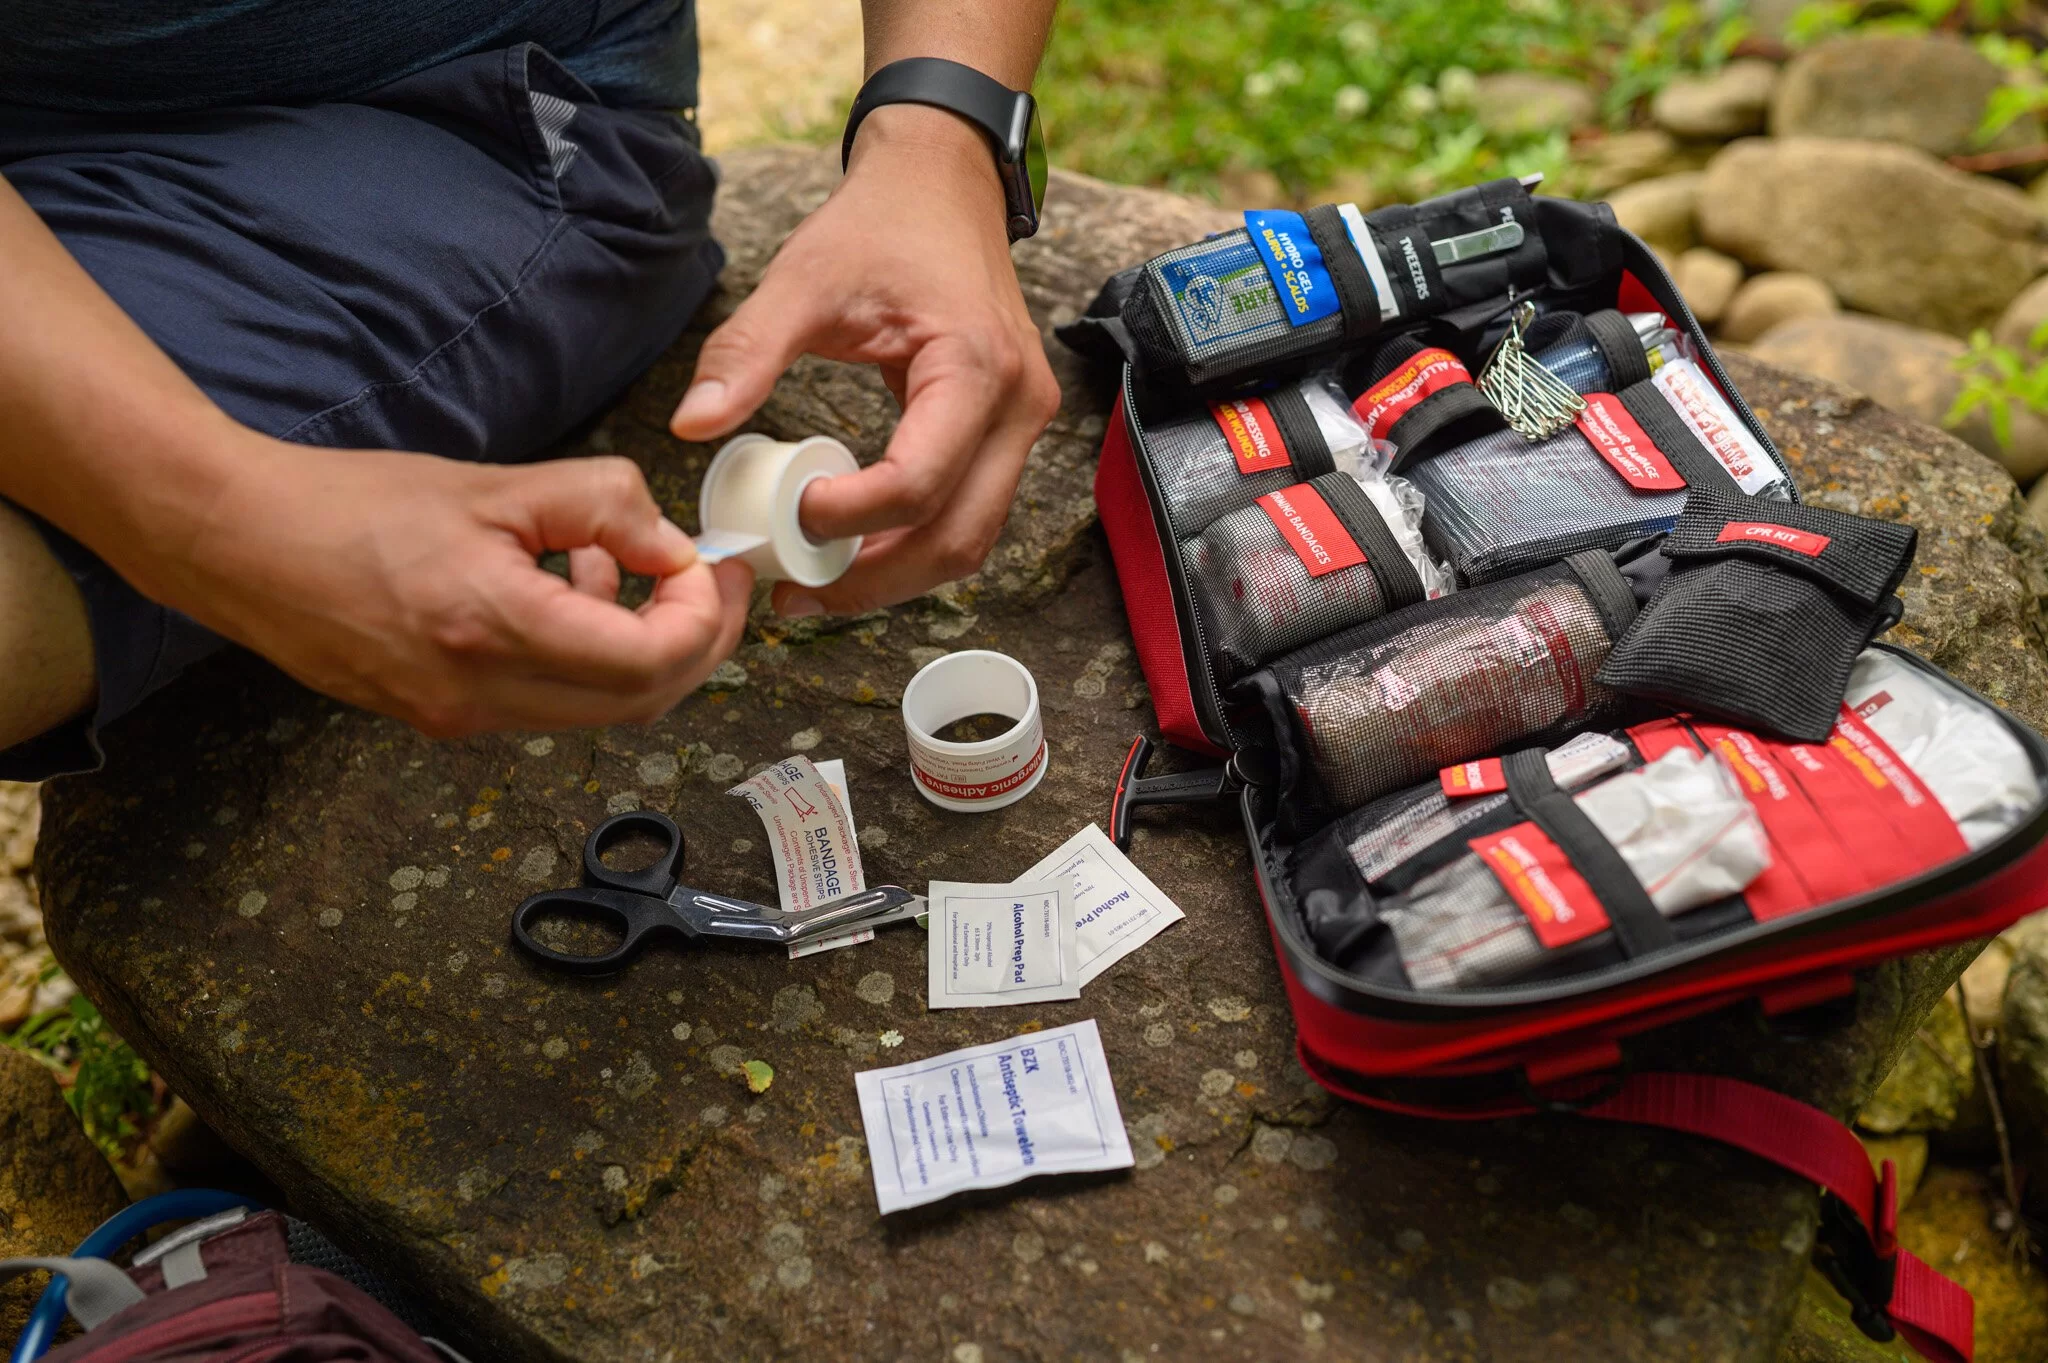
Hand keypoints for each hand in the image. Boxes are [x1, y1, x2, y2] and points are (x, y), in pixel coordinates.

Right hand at [125, 430, 752, 736]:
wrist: (236, 541)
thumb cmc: (350, 504)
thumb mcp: (495, 485)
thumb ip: (600, 509)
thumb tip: (673, 546)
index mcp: (496, 630)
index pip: (651, 661)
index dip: (703, 618)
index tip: (710, 567)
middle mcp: (480, 696)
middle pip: (640, 702)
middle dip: (693, 642)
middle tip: (709, 583)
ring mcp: (457, 719)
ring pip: (595, 707)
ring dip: (635, 647)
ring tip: (613, 566)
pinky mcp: (438, 718)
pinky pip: (544, 701)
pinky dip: (580, 655)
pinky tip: (559, 589)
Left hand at [668, 104, 1060, 615]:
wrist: (944, 184)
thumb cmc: (883, 224)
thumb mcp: (805, 277)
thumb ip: (748, 350)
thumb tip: (690, 425)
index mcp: (977, 368)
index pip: (920, 483)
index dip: (852, 518)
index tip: (790, 516)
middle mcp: (1018, 408)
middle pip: (958, 538)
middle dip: (875, 579)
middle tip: (797, 592)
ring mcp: (1022, 425)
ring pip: (971, 540)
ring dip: (896, 574)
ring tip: (818, 583)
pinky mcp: (1007, 433)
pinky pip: (969, 513)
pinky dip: (912, 543)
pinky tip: (852, 547)